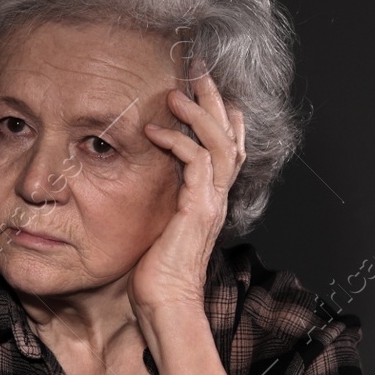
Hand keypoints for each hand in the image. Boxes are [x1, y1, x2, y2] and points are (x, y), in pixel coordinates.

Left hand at [127, 73, 245, 317]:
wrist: (165, 306)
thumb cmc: (156, 273)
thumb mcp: (159, 224)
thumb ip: (162, 198)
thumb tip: (143, 175)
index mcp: (211, 197)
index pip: (228, 145)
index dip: (220, 113)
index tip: (199, 86)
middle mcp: (217, 196)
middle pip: (230, 134)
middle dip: (214, 97)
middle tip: (197, 68)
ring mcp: (211, 202)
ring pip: (220, 142)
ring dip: (198, 112)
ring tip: (176, 91)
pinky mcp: (198, 210)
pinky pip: (196, 162)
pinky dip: (176, 141)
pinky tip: (153, 131)